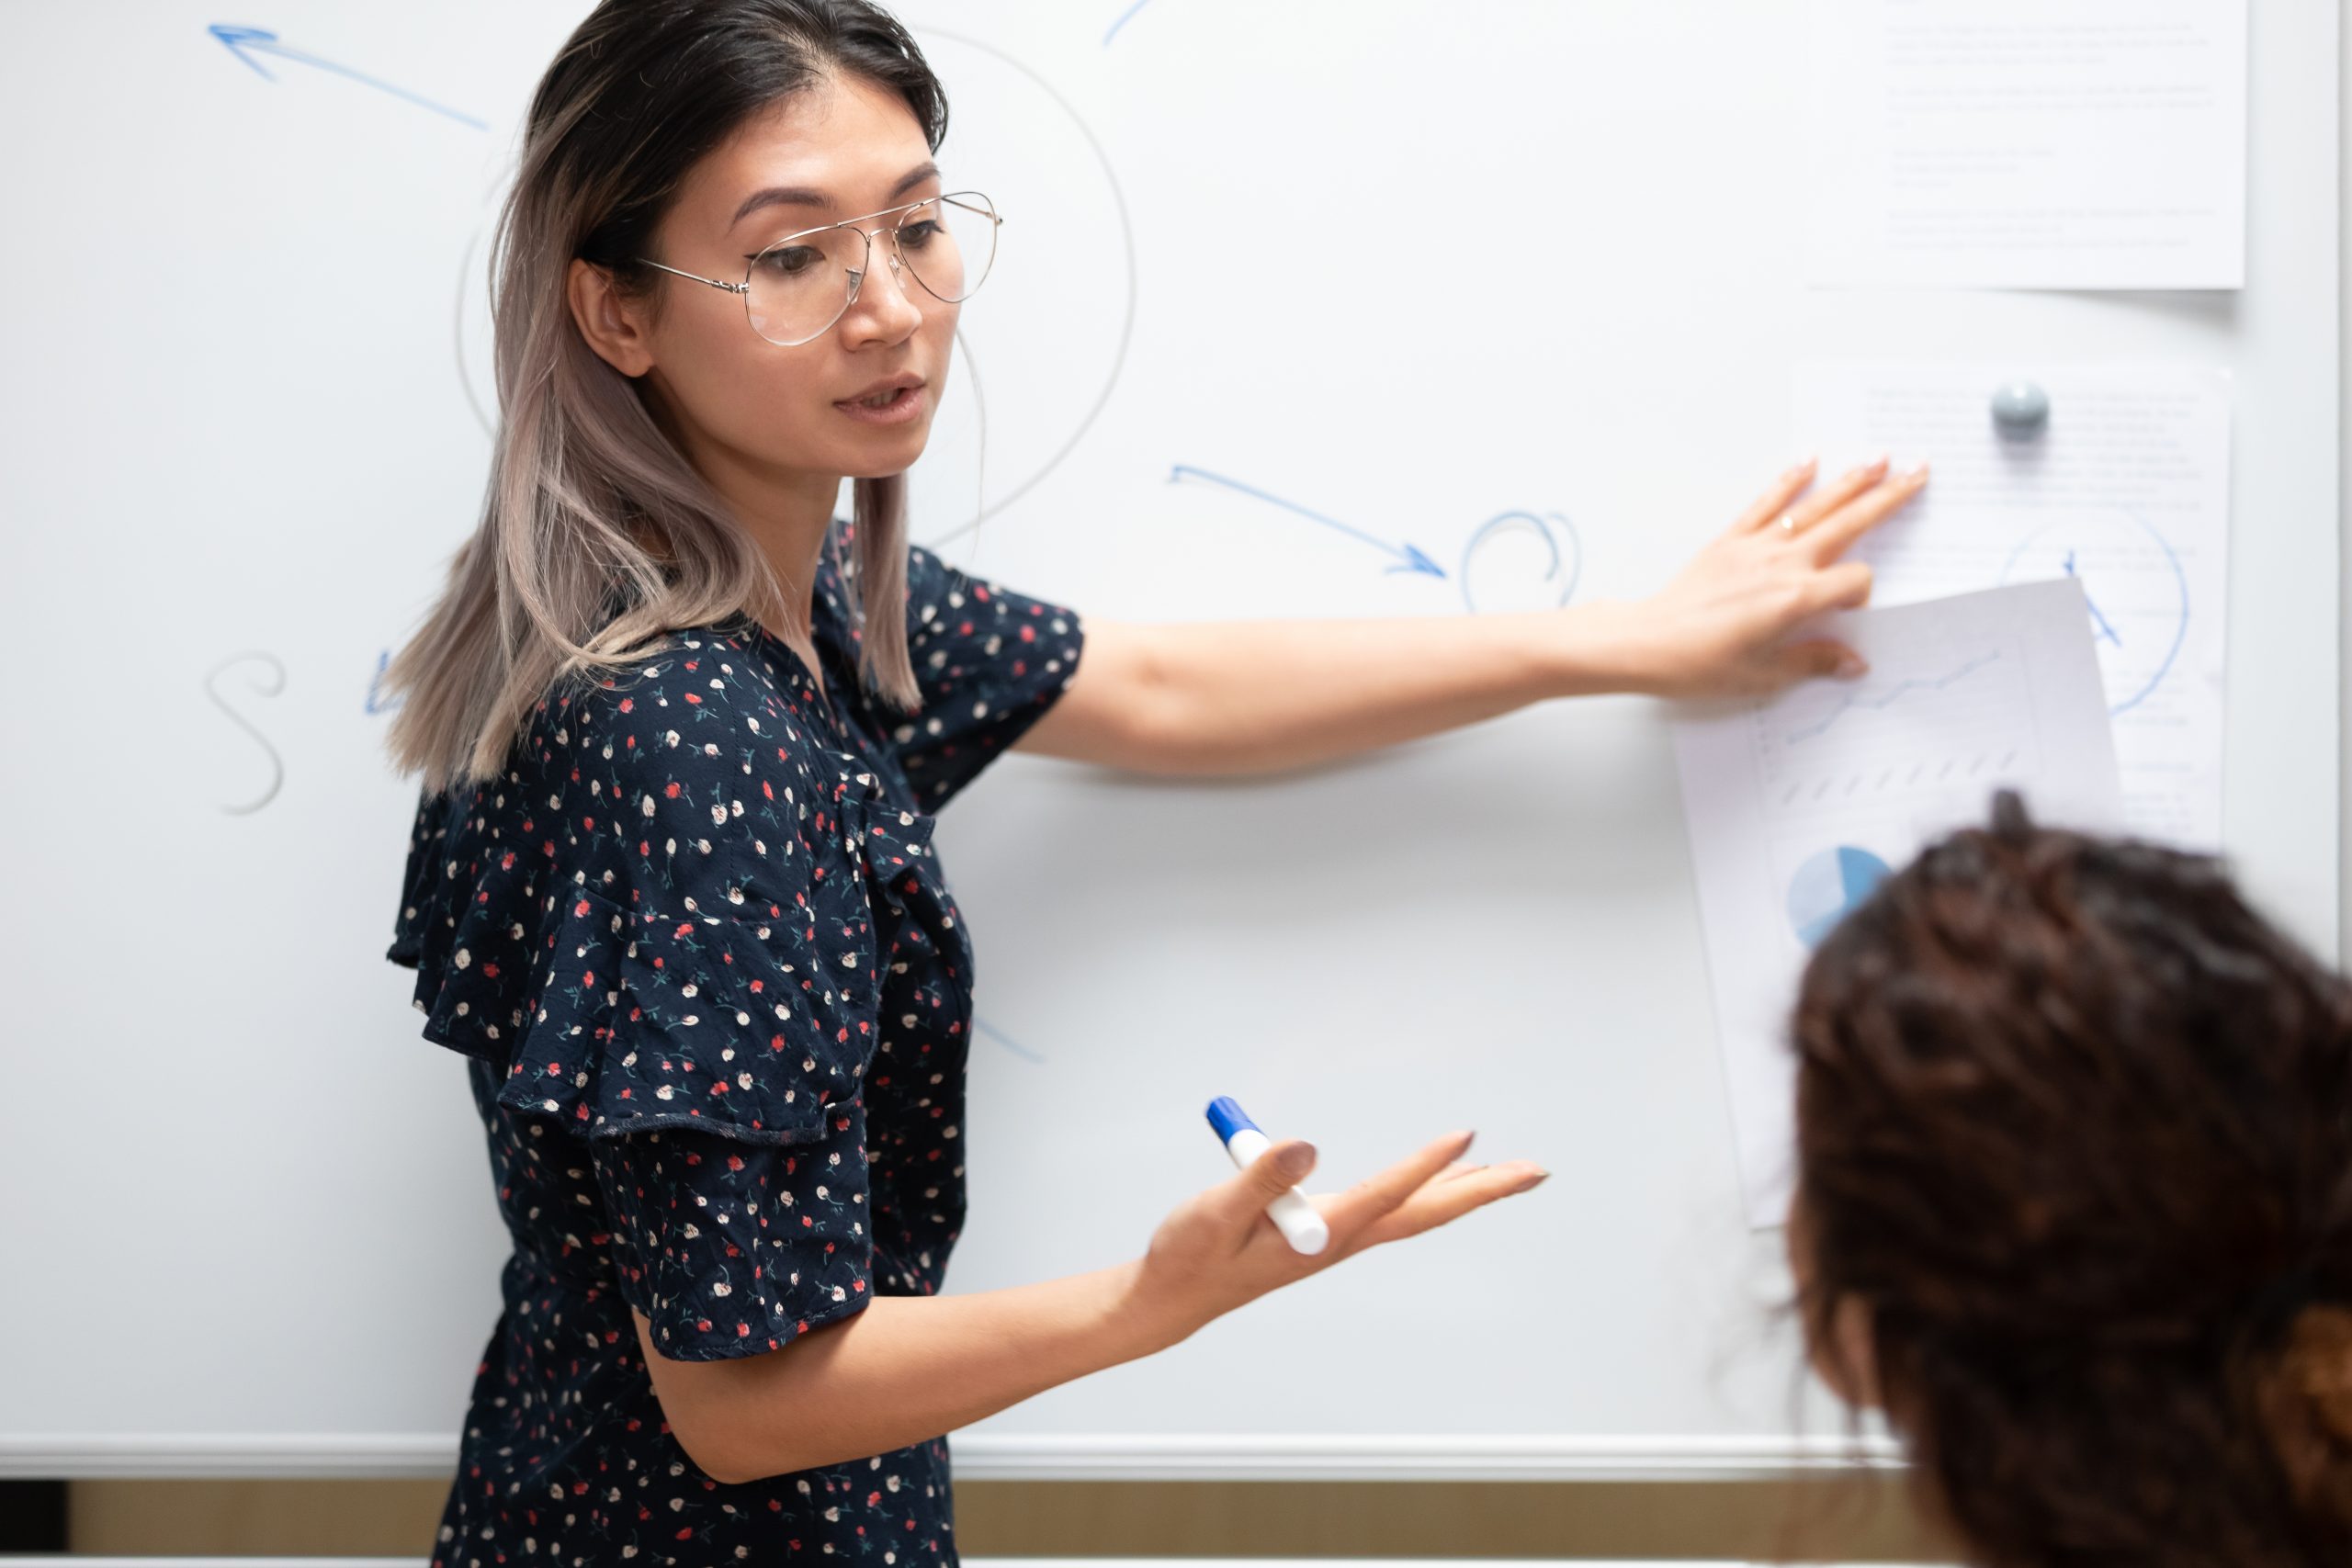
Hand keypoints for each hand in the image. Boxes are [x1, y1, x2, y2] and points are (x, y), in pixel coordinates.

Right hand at [1125, 1129, 1545, 1349]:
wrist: (1173, 1297)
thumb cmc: (1191, 1256)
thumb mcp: (1215, 1211)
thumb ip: (1262, 1178)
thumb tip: (1307, 1148)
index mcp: (1318, 1237)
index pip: (1385, 1197)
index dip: (1424, 1166)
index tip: (1465, 1134)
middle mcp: (1339, 1240)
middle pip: (1423, 1213)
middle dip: (1482, 1191)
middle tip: (1536, 1172)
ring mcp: (1336, 1238)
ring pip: (1413, 1211)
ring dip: (1463, 1191)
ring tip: (1508, 1172)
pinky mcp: (1326, 1232)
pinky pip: (1391, 1208)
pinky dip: (1426, 1189)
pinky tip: (1442, 1180)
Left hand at [1605, 455, 1928, 699]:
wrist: (1646, 643)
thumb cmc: (1698, 663)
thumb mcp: (1763, 676)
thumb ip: (1812, 662)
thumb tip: (1853, 662)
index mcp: (1796, 600)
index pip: (1855, 582)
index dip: (1860, 595)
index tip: (1847, 613)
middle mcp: (1781, 565)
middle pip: (1849, 524)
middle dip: (1888, 497)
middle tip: (1920, 472)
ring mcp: (1756, 547)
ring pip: (1814, 506)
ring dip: (1850, 480)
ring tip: (1880, 457)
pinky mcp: (1730, 540)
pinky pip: (1766, 504)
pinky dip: (1788, 480)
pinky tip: (1808, 460)